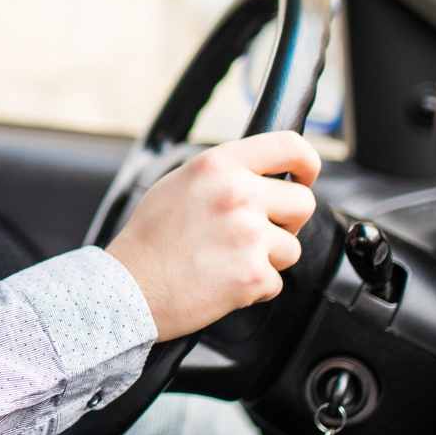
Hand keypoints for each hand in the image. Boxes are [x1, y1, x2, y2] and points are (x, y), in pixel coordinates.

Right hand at [104, 132, 321, 339]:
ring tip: (228, 259)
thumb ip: (223, 173)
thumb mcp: (180, 182)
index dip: (307, 163)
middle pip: (302, 202)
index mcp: (219, 165)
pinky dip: (254, 286)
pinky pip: (276, 281)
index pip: (290, 147)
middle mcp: (238, 194)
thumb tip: (262, 175)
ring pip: (291, 247)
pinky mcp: (253, 275)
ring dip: (267, 257)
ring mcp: (249, 235)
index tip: (304, 176)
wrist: (129, 287)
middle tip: (258, 231)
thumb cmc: (149, 239)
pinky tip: (223, 281)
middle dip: (287, 220)